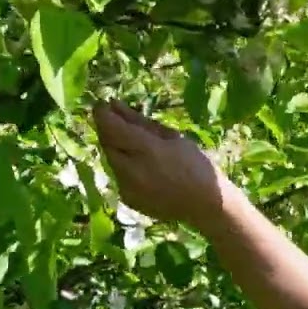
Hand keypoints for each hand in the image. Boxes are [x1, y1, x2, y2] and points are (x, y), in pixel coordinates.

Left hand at [90, 100, 230, 229]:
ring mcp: (127, 187)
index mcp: (147, 150)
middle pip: (106, 143)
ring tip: (138, 149)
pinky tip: (144, 170)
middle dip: (109, 131)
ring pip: (111, 160)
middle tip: (120, 124)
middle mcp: (132, 170)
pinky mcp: (127, 199)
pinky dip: (126, 169)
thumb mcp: (171, 137)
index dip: (102, 114)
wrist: (205, 204)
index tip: (102, 105)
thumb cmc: (196, 165)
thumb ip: (140, 121)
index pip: (110, 126)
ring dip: (118, 150)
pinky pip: (119, 176)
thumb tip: (114, 104)